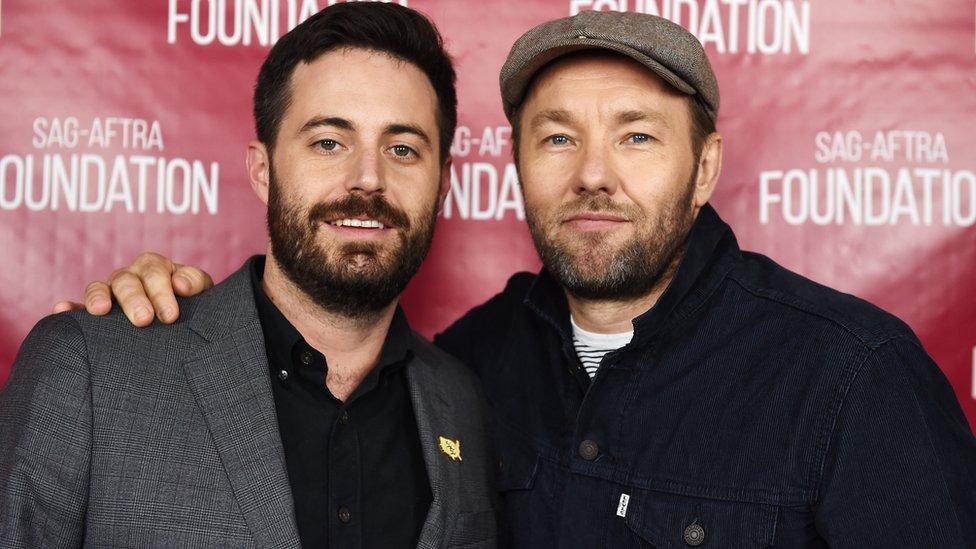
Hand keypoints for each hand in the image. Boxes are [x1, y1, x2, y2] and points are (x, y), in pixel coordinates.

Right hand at [52, 252, 213, 325]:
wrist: (182, 318)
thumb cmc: (192, 302)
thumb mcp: (200, 291)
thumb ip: (194, 283)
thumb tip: (181, 284)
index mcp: (156, 267)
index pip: (155, 273)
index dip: (162, 292)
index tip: (171, 316)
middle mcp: (130, 275)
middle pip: (127, 281)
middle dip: (134, 300)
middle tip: (143, 320)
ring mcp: (110, 291)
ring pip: (99, 288)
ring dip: (98, 297)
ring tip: (100, 310)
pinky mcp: (95, 309)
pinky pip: (78, 307)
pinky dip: (70, 308)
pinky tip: (62, 310)